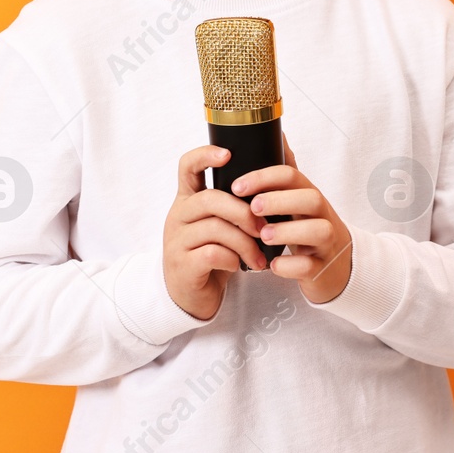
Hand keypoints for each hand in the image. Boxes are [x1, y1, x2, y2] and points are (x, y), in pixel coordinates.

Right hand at [162, 145, 267, 320]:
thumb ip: (237, 202)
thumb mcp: (223, 225)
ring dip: (245, 242)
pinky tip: (240, 266)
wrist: (192, 298)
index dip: (205, 155)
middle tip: (263, 228)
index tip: (228, 154)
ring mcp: (177, 240)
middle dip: (243, 212)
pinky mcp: (182, 265)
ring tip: (259, 257)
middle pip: (210, 199)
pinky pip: (212, 253)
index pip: (187, 166)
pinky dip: (232, 259)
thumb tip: (276, 162)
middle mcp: (178, 215)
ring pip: (215, 228)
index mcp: (188, 200)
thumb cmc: (214, 255)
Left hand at [230, 136, 352, 304]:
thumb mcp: (300, 198)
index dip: (264, 177)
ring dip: (288, 232)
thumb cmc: (309, 227)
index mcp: (309, 195)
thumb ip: (287, 172)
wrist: (338, 266)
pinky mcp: (322, 269)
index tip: (237, 185)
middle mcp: (321, 216)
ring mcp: (325, 243)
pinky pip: (311, 266)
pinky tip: (274, 264)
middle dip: (280, 200)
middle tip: (253, 207)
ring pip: (318, 231)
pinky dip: (291, 265)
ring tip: (264, 235)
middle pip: (311, 199)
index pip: (292, 176)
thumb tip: (279, 133)